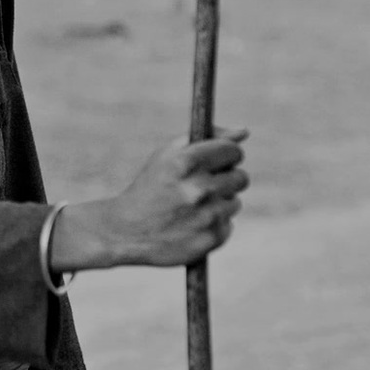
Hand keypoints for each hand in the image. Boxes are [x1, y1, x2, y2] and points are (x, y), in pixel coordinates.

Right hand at [51, 128, 248, 271]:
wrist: (125, 230)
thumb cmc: (150, 186)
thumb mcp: (168, 154)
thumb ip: (207, 137)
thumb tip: (244, 131)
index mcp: (188, 162)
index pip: (233, 151)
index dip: (226, 155)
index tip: (217, 162)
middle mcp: (200, 188)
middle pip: (240, 177)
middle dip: (225, 179)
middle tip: (203, 186)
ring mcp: (207, 216)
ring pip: (235, 202)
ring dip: (219, 203)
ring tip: (192, 207)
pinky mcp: (211, 239)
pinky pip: (228, 225)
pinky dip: (214, 225)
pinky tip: (192, 224)